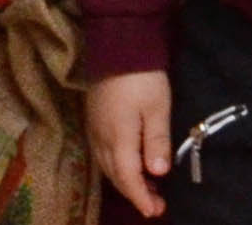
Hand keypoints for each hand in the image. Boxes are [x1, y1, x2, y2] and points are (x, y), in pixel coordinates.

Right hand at [86, 70, 172, 216]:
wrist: (117, 43)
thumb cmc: (142, 76)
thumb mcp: (157, 107)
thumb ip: (156, 141)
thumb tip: (157, 174)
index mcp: (118, 138)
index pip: (128, 178)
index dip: (141, 197)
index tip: (155, 212)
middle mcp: (101, 138)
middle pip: (116, 176)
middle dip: (135, 193)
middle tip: (157, 204)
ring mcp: (94, 129)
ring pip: (108, 166)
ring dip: (126, 181)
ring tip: (149, 188)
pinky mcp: (93, 120)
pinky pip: (103, 154)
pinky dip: (117, 167)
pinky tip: (130, 165)